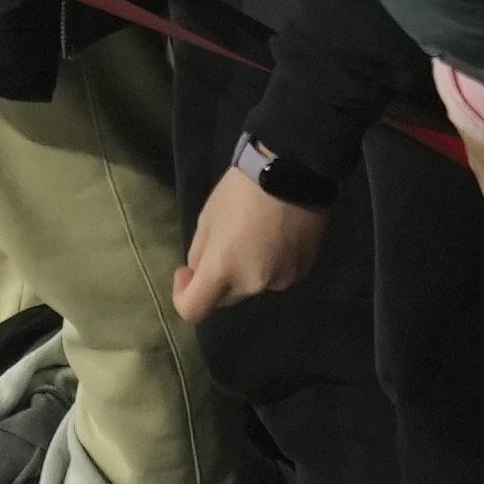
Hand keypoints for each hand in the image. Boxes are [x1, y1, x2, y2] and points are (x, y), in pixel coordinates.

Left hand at [174, 162, 329, 319]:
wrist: (293, 173)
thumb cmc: (241, 190)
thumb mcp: (208, 217)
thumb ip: (200, 252)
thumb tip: (200, 272)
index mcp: (223, 269)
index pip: (194, 310)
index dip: (182, 295)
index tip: (185, 272)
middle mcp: (252, 284)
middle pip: (225, 298)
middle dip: (216, 281)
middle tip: (221, 247)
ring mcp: (280, 280)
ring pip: (252, 287)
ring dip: (246, 272)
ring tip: (254, 236)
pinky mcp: (301, 272)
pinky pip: (276, 277)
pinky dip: (270, 265)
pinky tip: (276, 238)